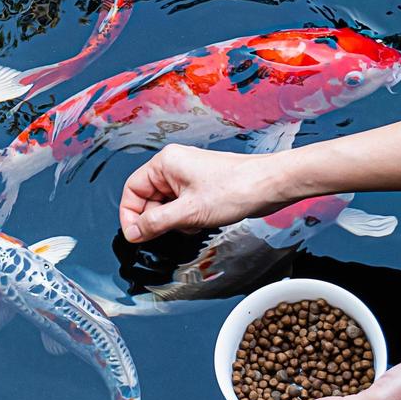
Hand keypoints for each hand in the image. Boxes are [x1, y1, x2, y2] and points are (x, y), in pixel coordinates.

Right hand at [118, 145, 286, 241]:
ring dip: (174, 221)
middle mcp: (173, 166)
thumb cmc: (236, 188)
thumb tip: (133, 233)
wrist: (270, 185)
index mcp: (165, 163)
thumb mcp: (189, 212)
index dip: (130, 215)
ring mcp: (187, 177)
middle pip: (147, 199)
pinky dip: (186, 218)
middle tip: (170, 231)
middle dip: (157, 220)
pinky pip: (180, 206)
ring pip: (164, 205)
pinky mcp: (200, 187)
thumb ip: (156, 223)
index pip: (132, 190)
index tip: (135, 236)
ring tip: (193, 223)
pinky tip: (201, 222)